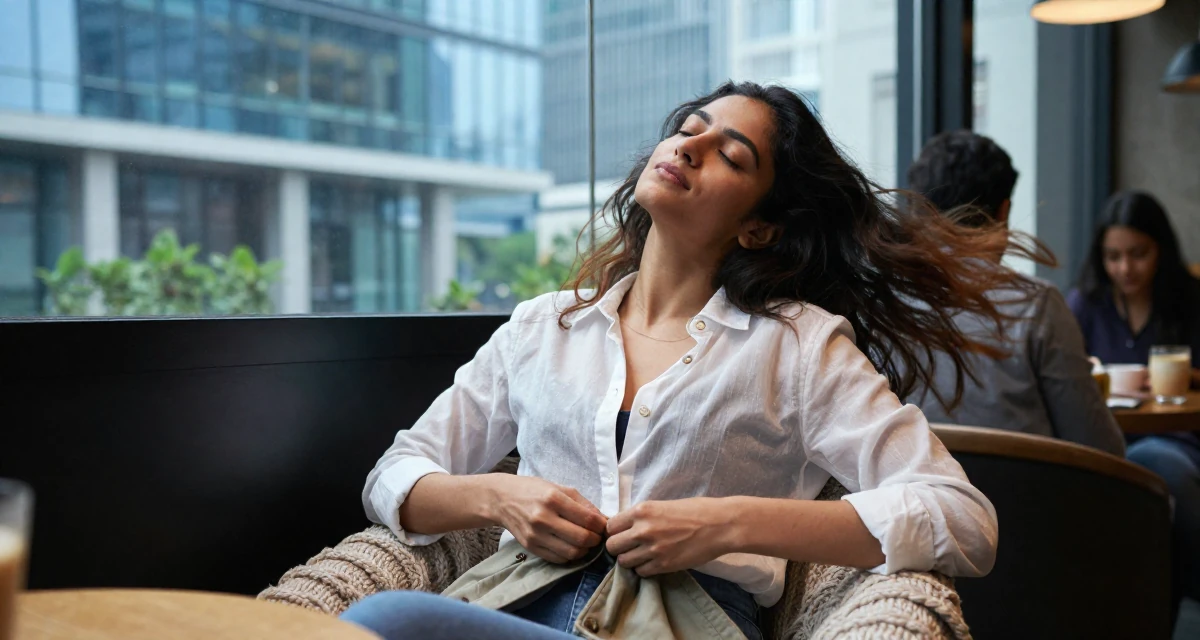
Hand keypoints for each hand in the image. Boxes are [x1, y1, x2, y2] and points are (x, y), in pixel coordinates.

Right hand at [486, 474, 606, 563]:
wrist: (502, 499)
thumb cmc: (533, 490)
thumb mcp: (559, 488)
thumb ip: (583, 503)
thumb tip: (603, 520)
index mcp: (553, 499)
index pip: (587, 519)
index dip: (601, 526)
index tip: (604, 526)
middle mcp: (543, 518)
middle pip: (582, 538)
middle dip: (596, 540)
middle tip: (597, 536)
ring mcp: (536, 535)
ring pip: (571, 552)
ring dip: (584, 550)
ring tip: (585, 542)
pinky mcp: (530, 547)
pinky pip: (558, 559)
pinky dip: (569, 556)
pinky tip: (570, 546)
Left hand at [605, 498, 733, 576]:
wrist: (719, 525)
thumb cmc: (695, 511)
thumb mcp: (662, 505)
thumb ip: (642, 516)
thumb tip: (625, 527)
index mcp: (642, 511)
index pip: (610, 526)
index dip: (615, 531)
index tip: (622, 534)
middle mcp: (643, 530)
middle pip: (612, 546)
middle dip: (619, 547)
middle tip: (630, 547)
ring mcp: (653, 549)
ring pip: (624, 562)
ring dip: (631, 560)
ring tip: (643, 555)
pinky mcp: (664, 565)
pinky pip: (641, 572)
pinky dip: (645, 569)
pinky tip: (655, 562)